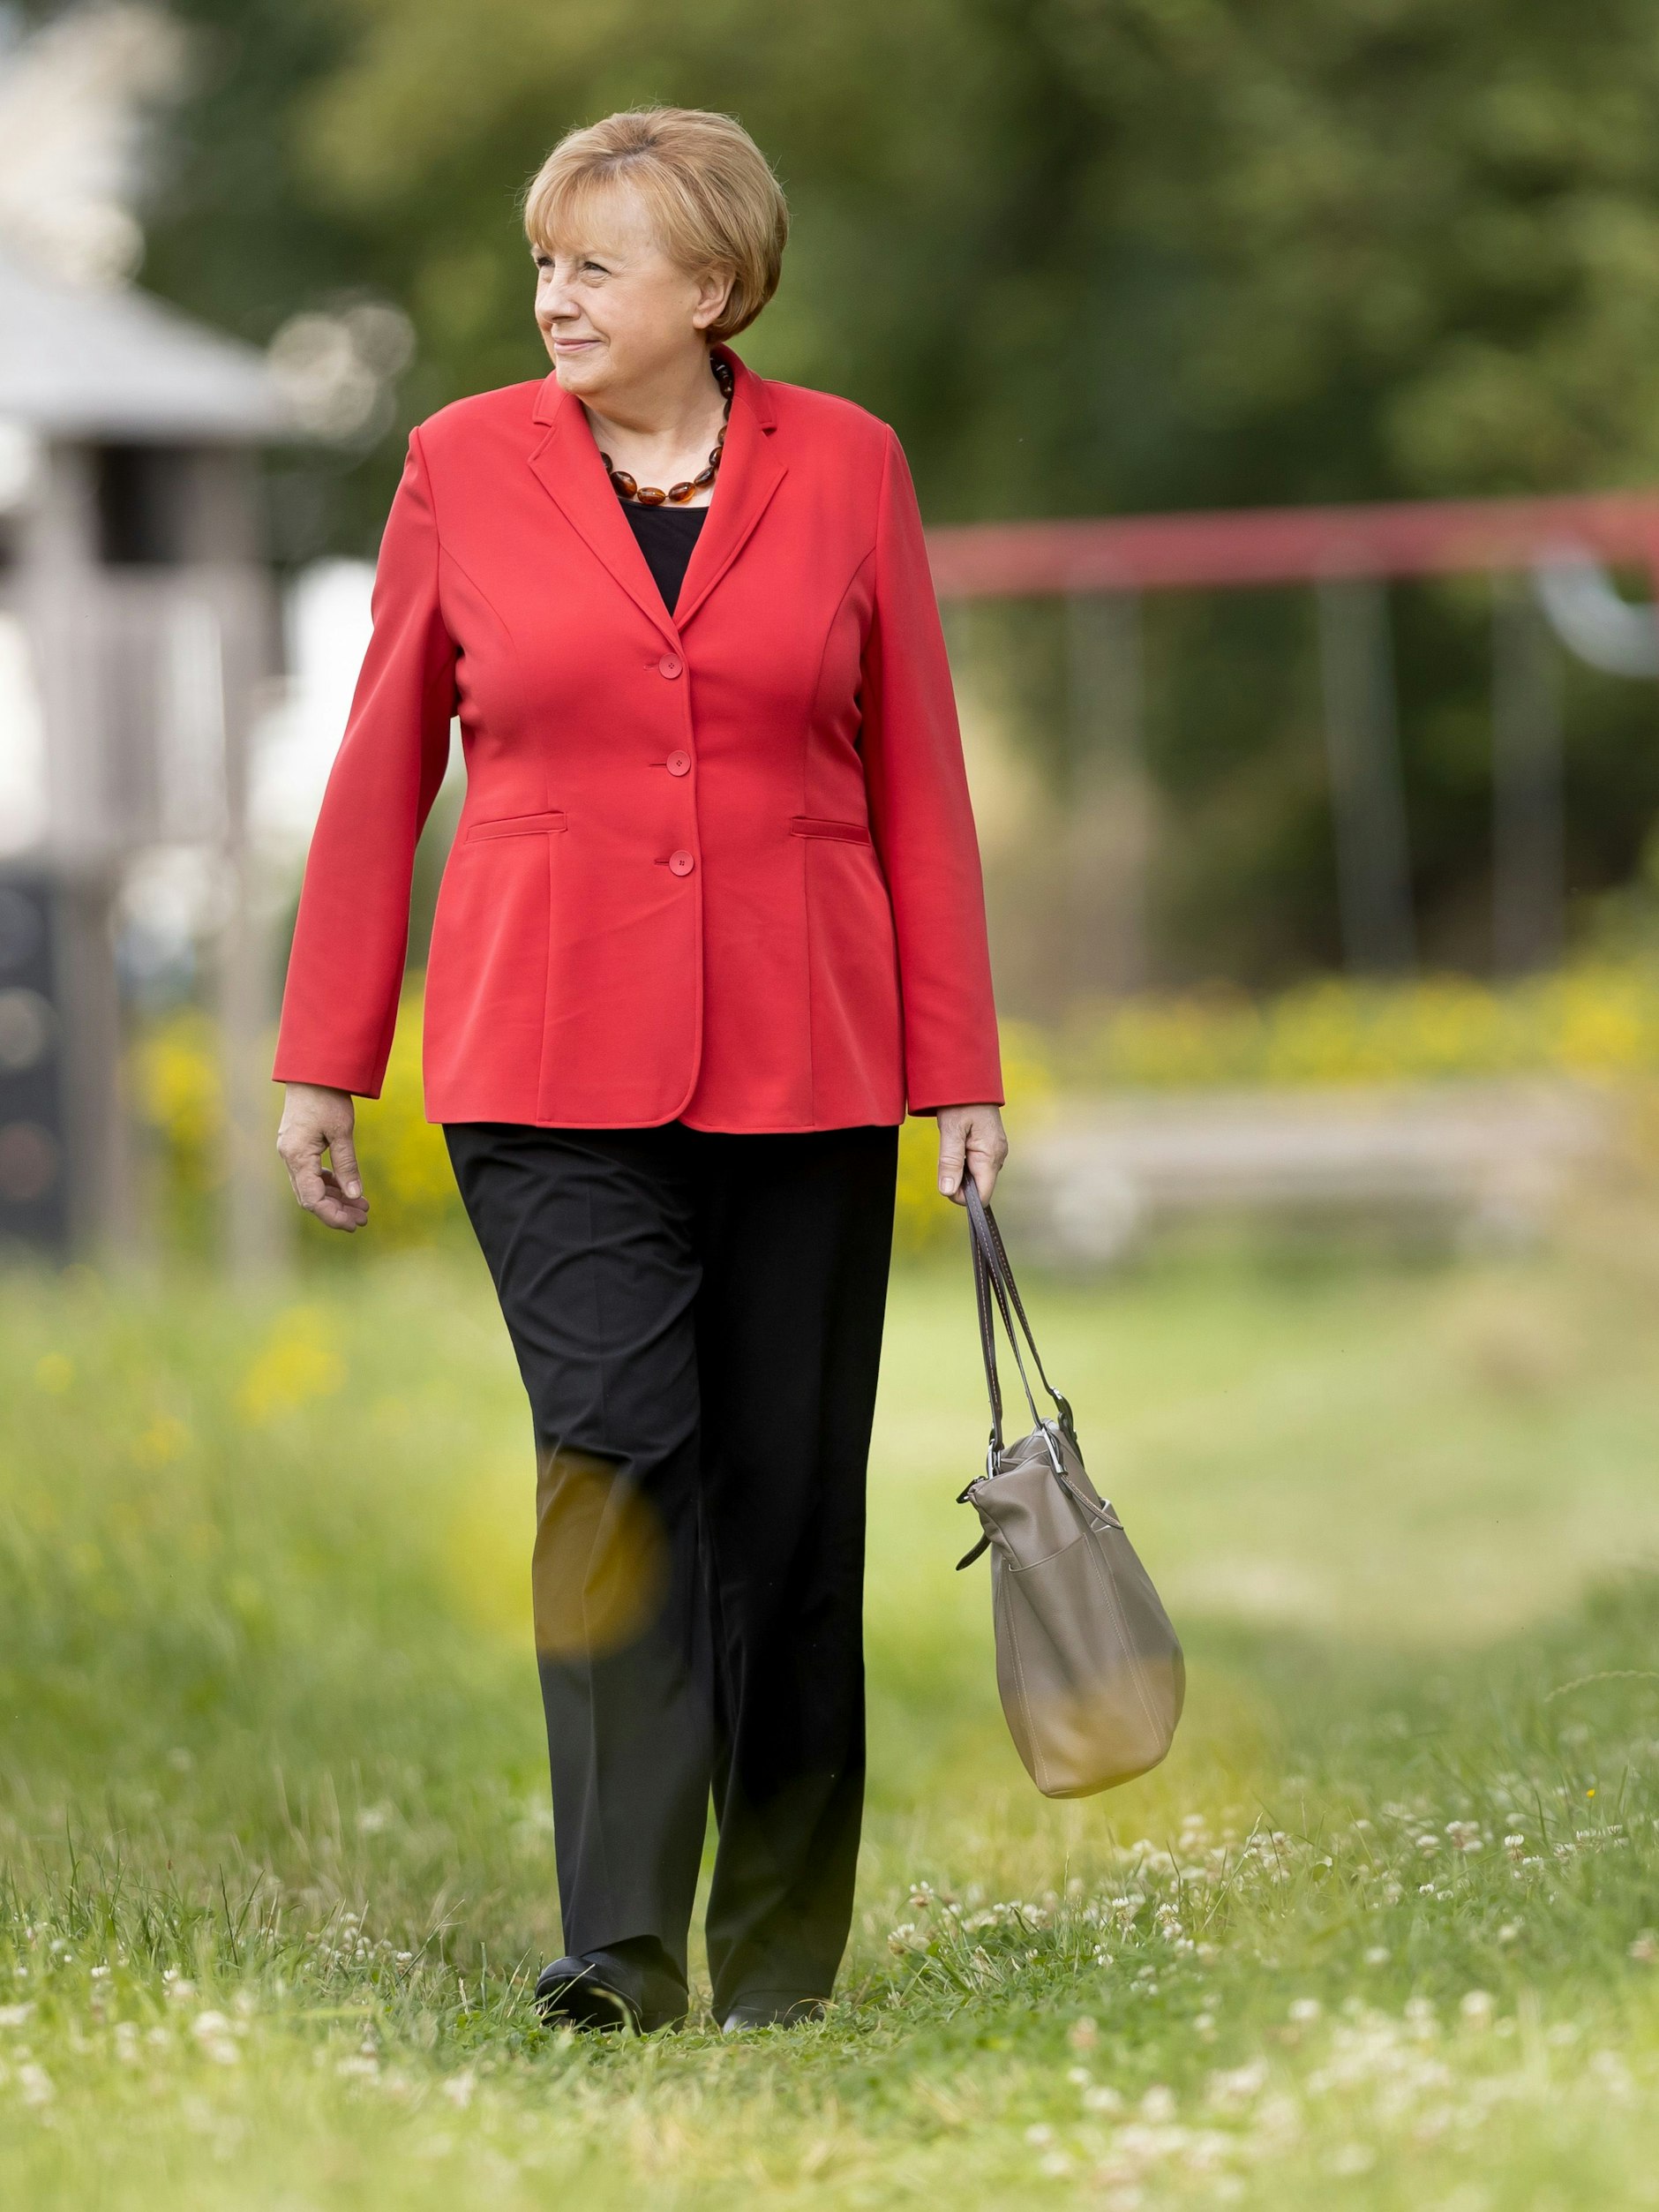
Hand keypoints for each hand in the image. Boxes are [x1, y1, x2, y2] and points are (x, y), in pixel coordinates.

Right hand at [276, 1083, 369, 1231]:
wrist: (312, 1071)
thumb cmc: (327, 1098)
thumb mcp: (342, 1131)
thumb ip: (347, 1165)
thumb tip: (355, 1195)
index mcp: (297, 1156)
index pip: (312, 1199)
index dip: (333, 1216)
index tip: (355, 1223)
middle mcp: (290, 1157)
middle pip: (310, 1197)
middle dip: (337, 1211)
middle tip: (363, 1219)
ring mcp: (292, 1152)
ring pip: (311, 1187)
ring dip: (335, 1199)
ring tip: (362, 1207)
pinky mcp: (298, 1146)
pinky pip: (312, 1173)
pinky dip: (330, 1183)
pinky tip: (349, 1189)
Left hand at [936, 1103, 1007, 1206]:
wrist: (970, 1078)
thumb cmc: (961, 1100)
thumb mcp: (951, 1130)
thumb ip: (950, 1161)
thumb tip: (948, 1191)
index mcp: (991, 1155)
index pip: (982, 1195)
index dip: (963, 1196)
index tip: (946, 1181)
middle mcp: (998, 1157)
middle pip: (979, 1188)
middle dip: (960, 1182)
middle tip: (946, 1157)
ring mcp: (996, 1151)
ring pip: (977, 1177)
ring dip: (961, 1170)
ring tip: (952, 1145)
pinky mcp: (990, 1147)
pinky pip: (978, 1164)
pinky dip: (965, 1161)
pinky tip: (958, 1144)